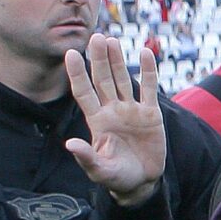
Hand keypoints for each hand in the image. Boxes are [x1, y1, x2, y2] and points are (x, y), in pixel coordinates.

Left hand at [65, 33, 166, 206]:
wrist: (141, 181)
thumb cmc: (117, 177)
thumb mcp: (99, 171)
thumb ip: (86, 157)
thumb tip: (70, 144)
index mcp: (96, 121)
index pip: (84, 92)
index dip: (77, 74)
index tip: (71, 54)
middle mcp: (112, 110)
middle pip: (103, 79)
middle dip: (99, 59)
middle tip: (96, 37)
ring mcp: (131, 110)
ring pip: (122, 79)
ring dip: (117, 60)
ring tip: (112, 40)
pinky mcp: (151, 114)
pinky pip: (149, 88)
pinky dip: (148, 71)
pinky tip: (145, 52)